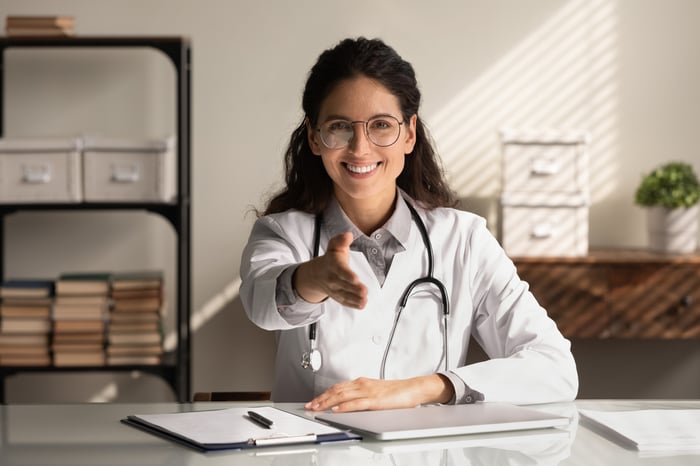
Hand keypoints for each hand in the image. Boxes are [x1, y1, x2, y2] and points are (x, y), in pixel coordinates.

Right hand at [294, 232, 367, 308]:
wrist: (317, 274)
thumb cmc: (331, 259)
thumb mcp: (334, 247)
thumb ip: (340, 241)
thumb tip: (348, 235)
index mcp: (333, 265)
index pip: (340, 270)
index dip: (347, 275)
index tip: (355, 278)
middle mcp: (332, 278)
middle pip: (343, 285)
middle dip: (354, 289)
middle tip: (364, 291)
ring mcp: (334, 289)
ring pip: (344, 295)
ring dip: (355, 299)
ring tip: (364, 300)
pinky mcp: (338, 296)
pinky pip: (345, 301)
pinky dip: (353, 304)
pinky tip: (362, 305)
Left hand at [304, 374, 453, 411]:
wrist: (413, 388)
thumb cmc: (397, 391)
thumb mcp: (375, 391)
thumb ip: (361, 395)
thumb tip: (348, 402)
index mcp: (361, 382)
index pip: (337, 387)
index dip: (323, 394)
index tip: (313, 400)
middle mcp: (362, 385)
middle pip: (336, 391)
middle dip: (320, 399)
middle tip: (309, 406)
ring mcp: (368, 392)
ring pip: (342, 396)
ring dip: (327, 402)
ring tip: (316, 408)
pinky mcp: (375, 401)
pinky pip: (356, 403)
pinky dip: (344, 406)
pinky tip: (336, 410)